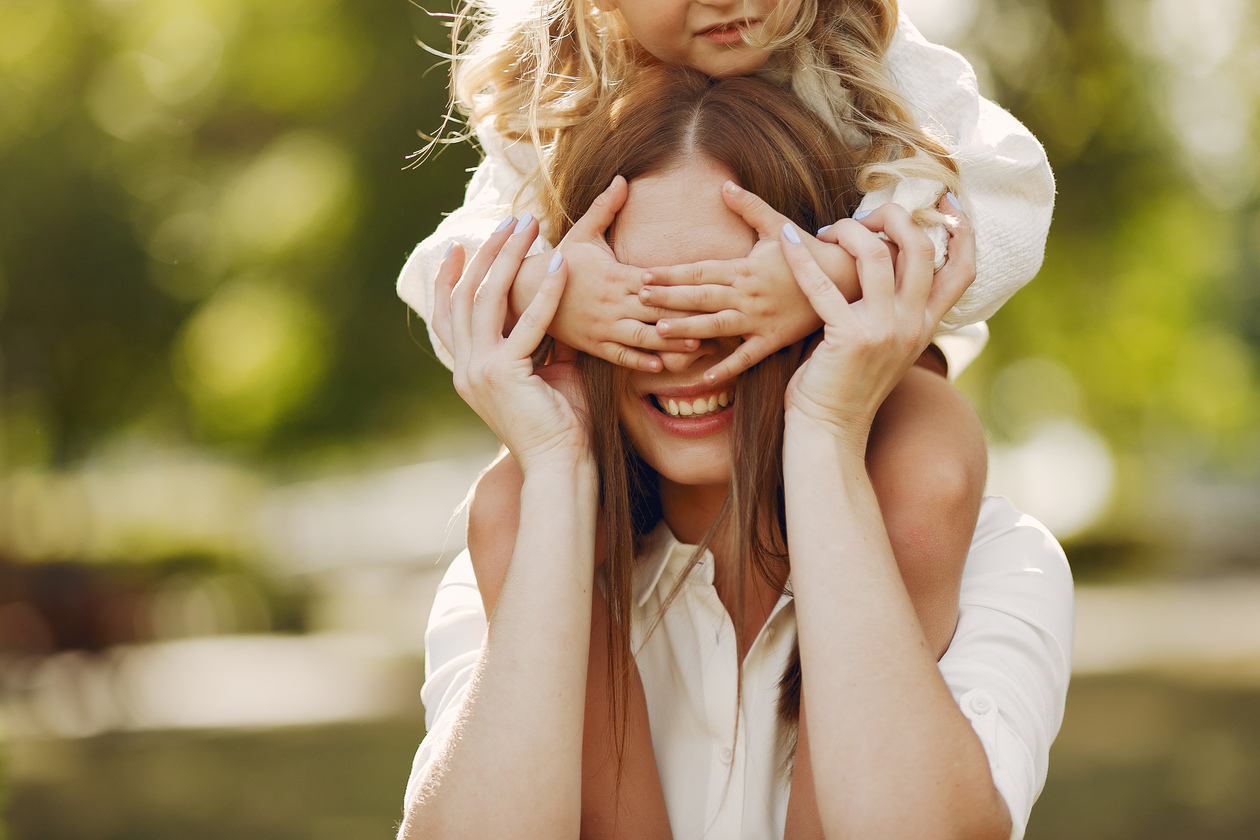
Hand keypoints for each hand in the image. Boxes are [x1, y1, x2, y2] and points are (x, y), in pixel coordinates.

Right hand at [431, 216, 589, 471]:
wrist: (559, 466)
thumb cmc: (560, 425)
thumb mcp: (547, 373)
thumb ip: (543, 340)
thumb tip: (555, 306)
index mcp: (468, 370)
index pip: (448, 314)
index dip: (450, 278)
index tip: (458, 245)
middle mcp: (466, 368)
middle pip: (466, 296)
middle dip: (488, 253)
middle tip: (511, 220)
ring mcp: (480, 371)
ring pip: (488, 300)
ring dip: (511, 259)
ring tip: (532, 227)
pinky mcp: (505, 374)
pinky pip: (526, 324)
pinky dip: (544, 292)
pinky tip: (560, 264)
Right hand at [536, 176, 696, 372]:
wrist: (525, 293)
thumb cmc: (560, 261)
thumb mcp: (582, 232)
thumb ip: (605, 207)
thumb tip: (623, 178)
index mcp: (616, 276)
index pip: (656, 282)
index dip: (681, 286)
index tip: (710, 287)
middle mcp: (613, 303)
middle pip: (657, 312)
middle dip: (688, 317)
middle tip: (720, 321)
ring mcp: (604, 327)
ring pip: (643, 339)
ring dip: (671, 344)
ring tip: (698, 347)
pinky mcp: (595, 345)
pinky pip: (620, 357)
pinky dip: (640, 362)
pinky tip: (662, 367)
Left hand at [639, 181, 860, 383]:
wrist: (847, 279)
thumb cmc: (810, 250)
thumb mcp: (779, 225)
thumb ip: (749, 207)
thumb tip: (724, 185)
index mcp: (745, 268)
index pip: (701, 270)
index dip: (671, 273)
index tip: (644, 274)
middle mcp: (748, 295)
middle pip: (701, 298)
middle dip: (668, 299)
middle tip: (638, 300)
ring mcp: (759, 319)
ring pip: (717, 327)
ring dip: (686, 330)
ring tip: (658, 333)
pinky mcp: (773, 339)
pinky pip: (747, 357)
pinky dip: (728, 367)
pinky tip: (705, 376)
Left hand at [779, 204, 973, 449]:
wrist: (829, 431)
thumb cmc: (847, 385)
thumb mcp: (888, 346)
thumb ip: (897, 311)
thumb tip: (891, 268)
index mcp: (927, 325)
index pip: (963, 269)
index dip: (961, 229)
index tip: (944, 201)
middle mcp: (913, 324)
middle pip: (920, 248)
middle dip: (893, 217)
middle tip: (862, 218)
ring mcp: (884, 331)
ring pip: (877, 256)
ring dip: (849, 232)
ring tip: (825, 233)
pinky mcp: (848, 338)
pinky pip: (824, 286)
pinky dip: (802, 259)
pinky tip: (788, 241)